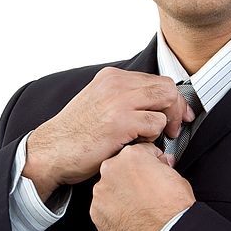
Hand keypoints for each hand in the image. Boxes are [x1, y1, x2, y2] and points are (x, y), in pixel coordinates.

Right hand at [22, 68, 194, 201]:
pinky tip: (135, 143)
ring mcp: (118, 101)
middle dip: (177, 110)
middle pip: (167, 88)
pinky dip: (153, 137)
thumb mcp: (100, 104)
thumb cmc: (76, 135)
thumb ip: (127, 98)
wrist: (51, 152)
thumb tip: (160, 104)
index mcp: (112, 78)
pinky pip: (156, 125)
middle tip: (174, 130)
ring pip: (166, 102)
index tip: (180, 115)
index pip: (158, 80)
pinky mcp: (120, 122)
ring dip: (164, 125)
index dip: (174, 100)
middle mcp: (116, 84)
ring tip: (148, 138)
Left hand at [90, 143, 194, 230]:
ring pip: (110, 189)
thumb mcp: (176, 176)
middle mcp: (111, 170)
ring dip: (122, 196)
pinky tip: (131, 219)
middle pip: (120, 168)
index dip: (150, 162)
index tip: (154, 170)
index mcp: (131, 156)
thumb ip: (161, 166)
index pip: (140, 151)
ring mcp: (101, 194)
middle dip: (132, 177)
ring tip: (140, 209)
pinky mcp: (96, 214)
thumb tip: (160, 166)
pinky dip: (115, 213)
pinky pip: (105, 209)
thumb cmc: (173, 209)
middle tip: (148, 191)